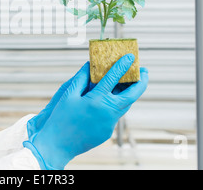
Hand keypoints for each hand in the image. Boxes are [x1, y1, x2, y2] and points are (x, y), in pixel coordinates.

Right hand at [24, 54, 147, 169]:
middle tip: (145, 71)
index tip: (130, 57)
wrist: (58, 145)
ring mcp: (109, 123)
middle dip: (141, 82)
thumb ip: (81, 78)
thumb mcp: (68, 95)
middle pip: (132, 95)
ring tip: (130, 82)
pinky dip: (116, 104)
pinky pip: (115, 115)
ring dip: (130, 93)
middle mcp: (107, 112)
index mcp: (96, 100)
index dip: (123, 66)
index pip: (114, 78)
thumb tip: (89, 65)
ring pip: (125, 105)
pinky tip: (111, 99)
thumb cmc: (61, 118)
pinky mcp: (107, 132)